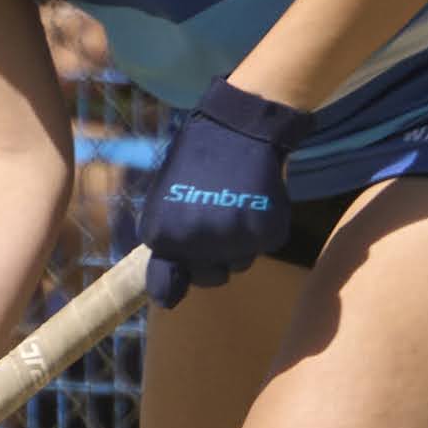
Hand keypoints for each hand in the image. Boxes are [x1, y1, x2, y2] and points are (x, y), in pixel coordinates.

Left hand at [137, 79, 314, 307]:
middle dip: (214, 255)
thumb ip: (165, 249)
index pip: (171, 286)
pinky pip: (264, 245)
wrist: (236, 126)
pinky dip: (262, 227)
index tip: (191, 236)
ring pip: (239, 263)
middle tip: (216, 213)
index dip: (184, 263)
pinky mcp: (266, 232)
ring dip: (239, 241)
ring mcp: (232, 240)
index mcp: (160, 237)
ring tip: (234, 200)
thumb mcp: (164, 202)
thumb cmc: (195, 163)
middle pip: (210, 277)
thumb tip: (166, 301)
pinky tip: (254, 196)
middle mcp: (194, 244)